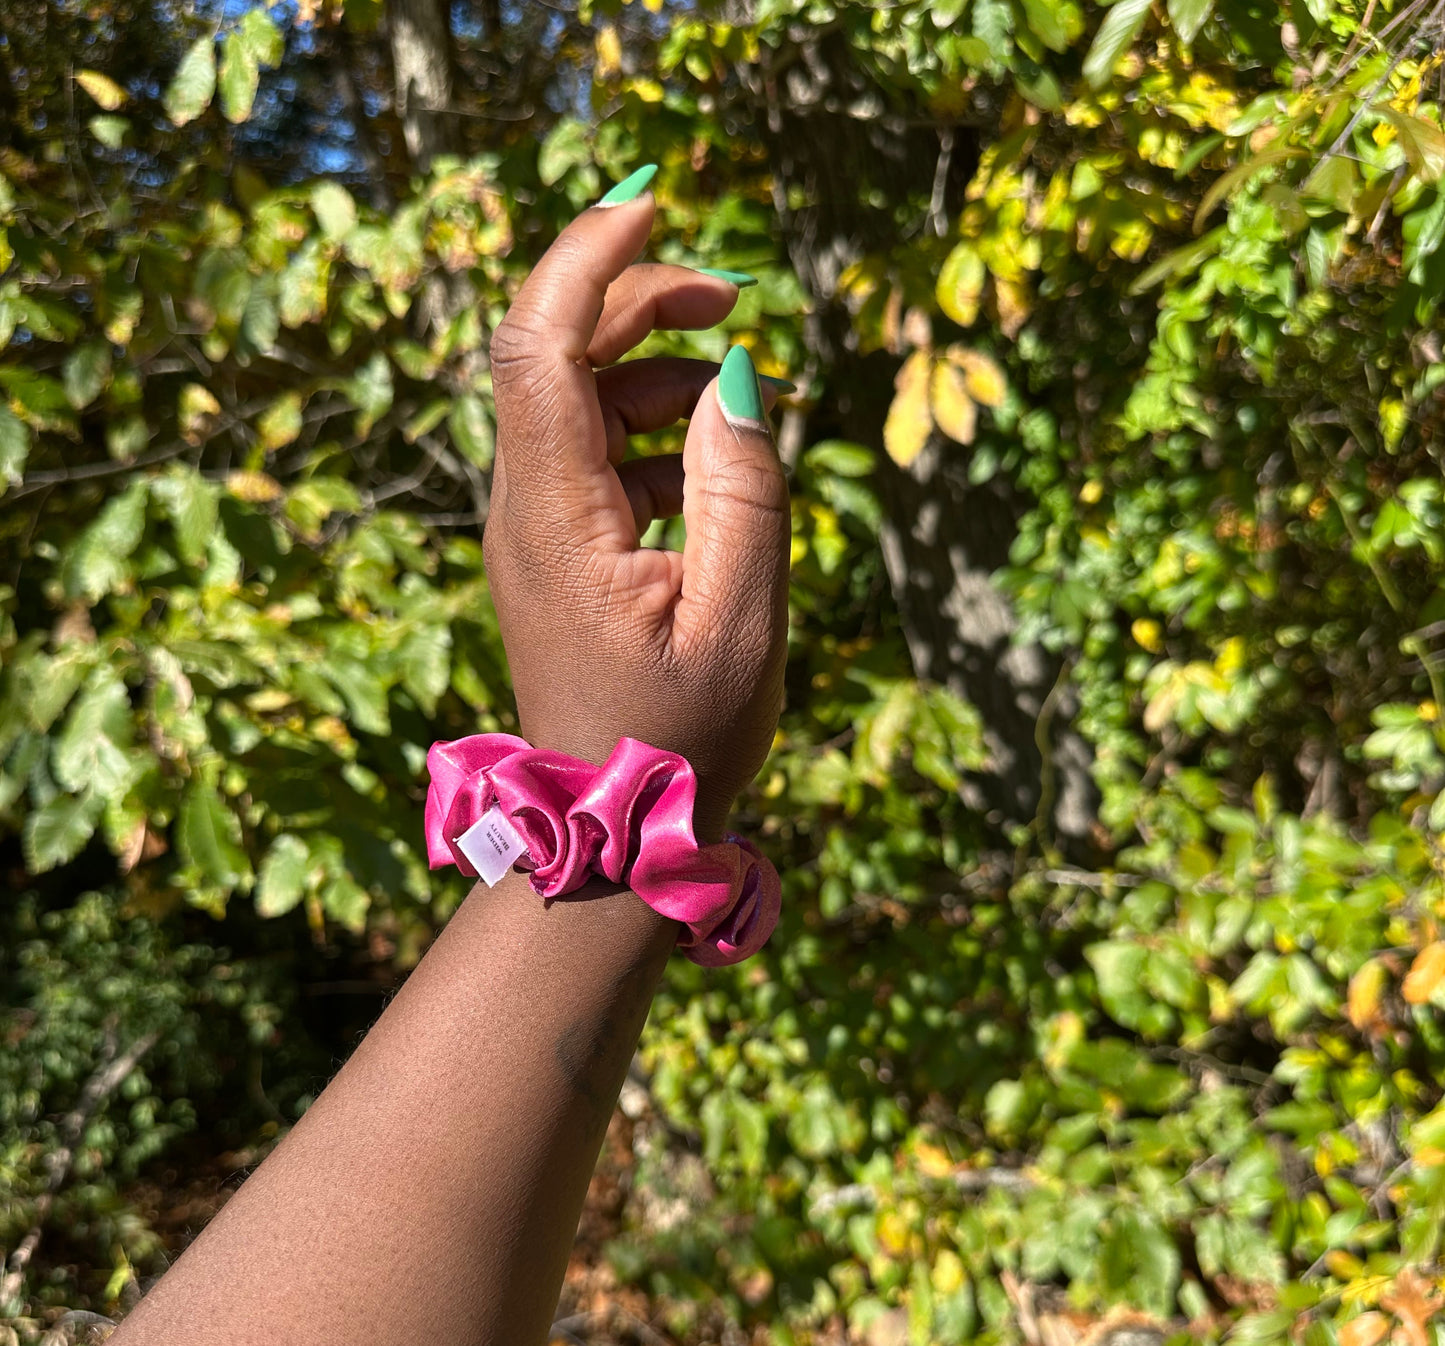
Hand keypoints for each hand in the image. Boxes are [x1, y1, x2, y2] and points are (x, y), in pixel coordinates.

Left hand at [483, 179, 790, 841]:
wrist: (611, 831)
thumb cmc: (681, 741)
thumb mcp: (742, 616)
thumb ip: (744, 487)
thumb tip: (733, 373)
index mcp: (556, 520)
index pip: (540, 345)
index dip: (587, 258)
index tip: (653, 202)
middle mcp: (522, 511)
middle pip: (551, 353)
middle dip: (635, 299)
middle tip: (731, 294)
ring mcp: (530, 530)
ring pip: (572, 399)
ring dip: (649, 366)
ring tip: (731, 383)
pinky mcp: (552, 550)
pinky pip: (589, 452)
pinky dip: (649, 429)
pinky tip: (706, 461)